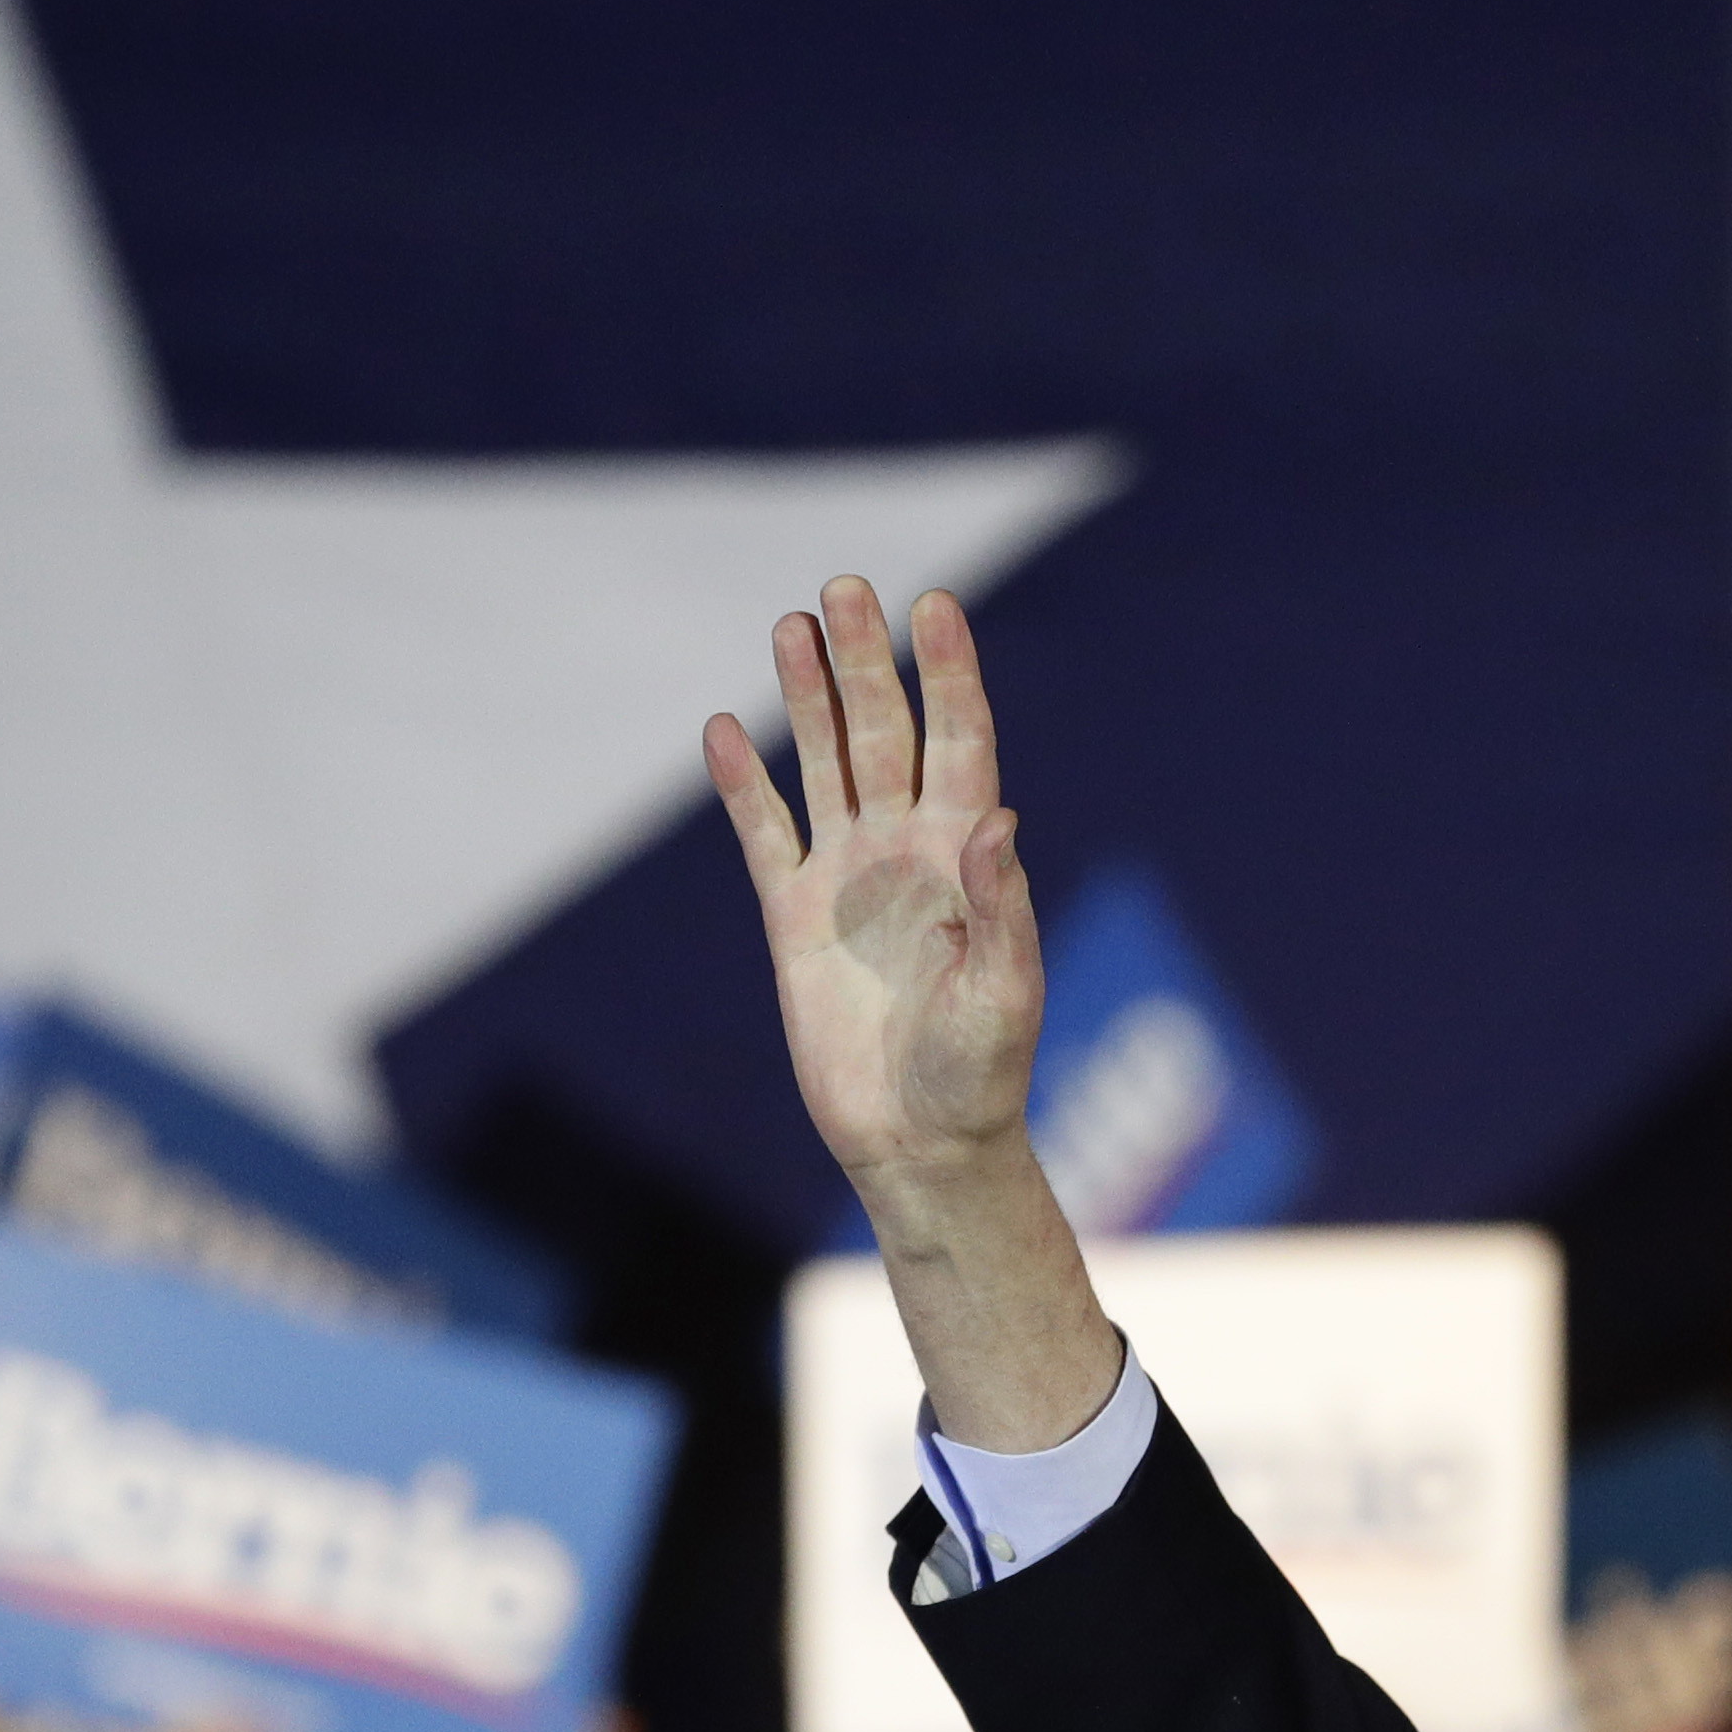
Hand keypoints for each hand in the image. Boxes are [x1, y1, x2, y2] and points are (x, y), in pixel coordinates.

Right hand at [705, 578, 1045, 1191]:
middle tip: (844, 588)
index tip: (933, 605)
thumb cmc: (981, 1073)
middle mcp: (907, 849)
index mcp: (967, 854)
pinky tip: (726, 730)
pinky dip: (745, 785)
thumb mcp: (1006, 992)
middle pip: (884, 732)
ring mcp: (848, 876)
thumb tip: (999, 818)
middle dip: (865, 662)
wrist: (918, 1143)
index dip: (948, 673)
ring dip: (808, 698)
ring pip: (824, 764)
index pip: (960, 740)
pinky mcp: (794, 916)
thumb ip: (1001, 906)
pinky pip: (764, 834)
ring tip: (790, 625)